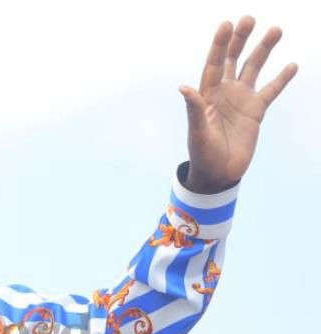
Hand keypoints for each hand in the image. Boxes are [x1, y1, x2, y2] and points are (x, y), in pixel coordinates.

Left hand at [179, 15, 297, 192]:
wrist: (218, 173)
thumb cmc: (202, 154)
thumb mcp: (198, 132)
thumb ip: (195, 110)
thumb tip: (184, 88)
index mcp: (207, 95)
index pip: (214, 64)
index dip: (219, 45)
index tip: (226, 25)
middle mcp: (224, 92)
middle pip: (232, 59)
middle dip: (240, 40)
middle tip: (248, 19)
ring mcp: (241, 100)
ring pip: (253, 69)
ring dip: (263, 50)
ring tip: (275, 30)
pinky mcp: (256, 112)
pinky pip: (271, 90)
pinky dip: (281, 79)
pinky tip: (291, 65)